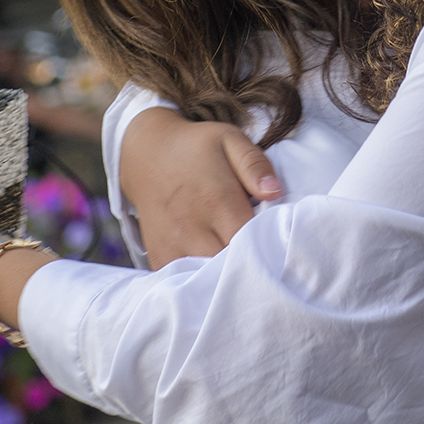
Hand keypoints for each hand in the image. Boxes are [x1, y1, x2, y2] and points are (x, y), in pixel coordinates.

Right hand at [120, 109, 282, 266]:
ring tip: (238, 266)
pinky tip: (212, 271)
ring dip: (224, 278)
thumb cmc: (196, 148)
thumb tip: (274, 192)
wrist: (145, 154)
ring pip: (207, 280)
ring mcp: (173, 245)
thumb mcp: (230, 140)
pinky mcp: (159, 256)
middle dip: (249, 266)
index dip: (269, 247)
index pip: (252, 241)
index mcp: (217, 200)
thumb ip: (255, 165)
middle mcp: (192, 228)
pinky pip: (183, 282)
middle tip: (262, 258)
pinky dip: (200, 283)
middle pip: (230, 267)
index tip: (278, 244)